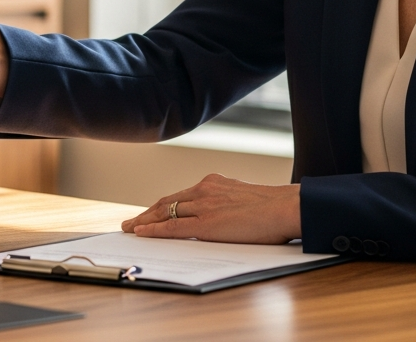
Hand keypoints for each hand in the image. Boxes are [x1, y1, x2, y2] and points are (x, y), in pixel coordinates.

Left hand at [120, 174, 300, 243]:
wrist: (286, 207)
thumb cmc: (273, 207)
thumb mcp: (243, 197)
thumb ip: (227, 202)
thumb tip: (223, 214)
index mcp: (213, 183)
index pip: (179, 195)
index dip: (161, 205)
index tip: (149, 212)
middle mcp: (203, 190)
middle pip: (166, 202)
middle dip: (146, 213)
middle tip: (131, 223)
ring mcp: (203, 206)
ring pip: (165, 213)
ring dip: (144, 222)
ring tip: (130, 229)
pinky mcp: (207, 223)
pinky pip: (173, 228)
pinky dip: (154, 230)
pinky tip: (141, 233)